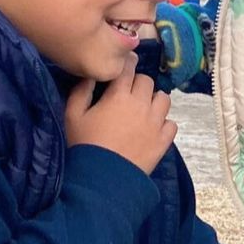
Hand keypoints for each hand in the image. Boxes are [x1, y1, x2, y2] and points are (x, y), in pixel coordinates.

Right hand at [65, 54, 176, 173]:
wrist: (100, 179)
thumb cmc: (83, 145)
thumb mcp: (72, 116)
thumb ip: (81, 92)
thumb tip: (92, 75)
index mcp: (119, 96)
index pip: (128, 69)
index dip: (127, 64)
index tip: (125, 64)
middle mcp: (142, 106)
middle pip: (148, 82)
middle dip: (138, 83)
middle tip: (128, 93)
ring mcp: (156, 123)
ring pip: (164, 99)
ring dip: (154, 100)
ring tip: (143, 109)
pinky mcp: (164, 140)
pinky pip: (171, 124)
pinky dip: (164, 123)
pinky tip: (152, 129)